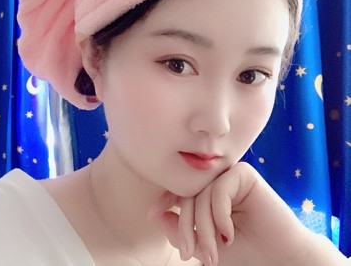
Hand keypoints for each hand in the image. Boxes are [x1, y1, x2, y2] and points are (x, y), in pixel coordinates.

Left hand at [149, 162, 312, 265]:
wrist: (280, 259)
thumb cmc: (244, 254)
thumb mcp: (203, 244)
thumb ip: (180, 230)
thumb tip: (156, 213)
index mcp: (208, 195)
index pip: (181, 191)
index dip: (165, 200)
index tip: (152, 213)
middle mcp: (217, 183)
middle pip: (189, 195)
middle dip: (187, 227)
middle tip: (189, 252)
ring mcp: (230, 177)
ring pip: (202, 195)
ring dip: (204, 227)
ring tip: (213, 254)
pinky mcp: (244, 174)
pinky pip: (219, 190)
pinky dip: (219, 214)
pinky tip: (229, 233)